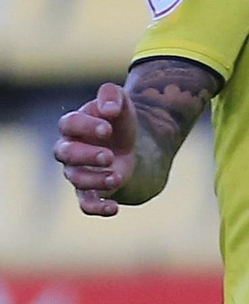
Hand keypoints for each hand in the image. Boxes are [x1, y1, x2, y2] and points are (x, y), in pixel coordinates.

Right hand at [54, 83, 138, 215]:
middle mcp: (69, 149)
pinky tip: (114, 208)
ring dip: (96, 179)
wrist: (129, 140)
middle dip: (86, 156)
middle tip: (109, 155)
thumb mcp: (120, 99)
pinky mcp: (91, 189)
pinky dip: (97, 208)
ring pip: (76, 179)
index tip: (108, 129)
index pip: (69, 124)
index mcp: (73, 125)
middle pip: (66, 154)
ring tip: (118, 176)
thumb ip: (111, 95)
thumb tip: (109, 110)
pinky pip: (85, 204)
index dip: (86, 126)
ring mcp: (77, 171)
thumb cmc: (117, 119)